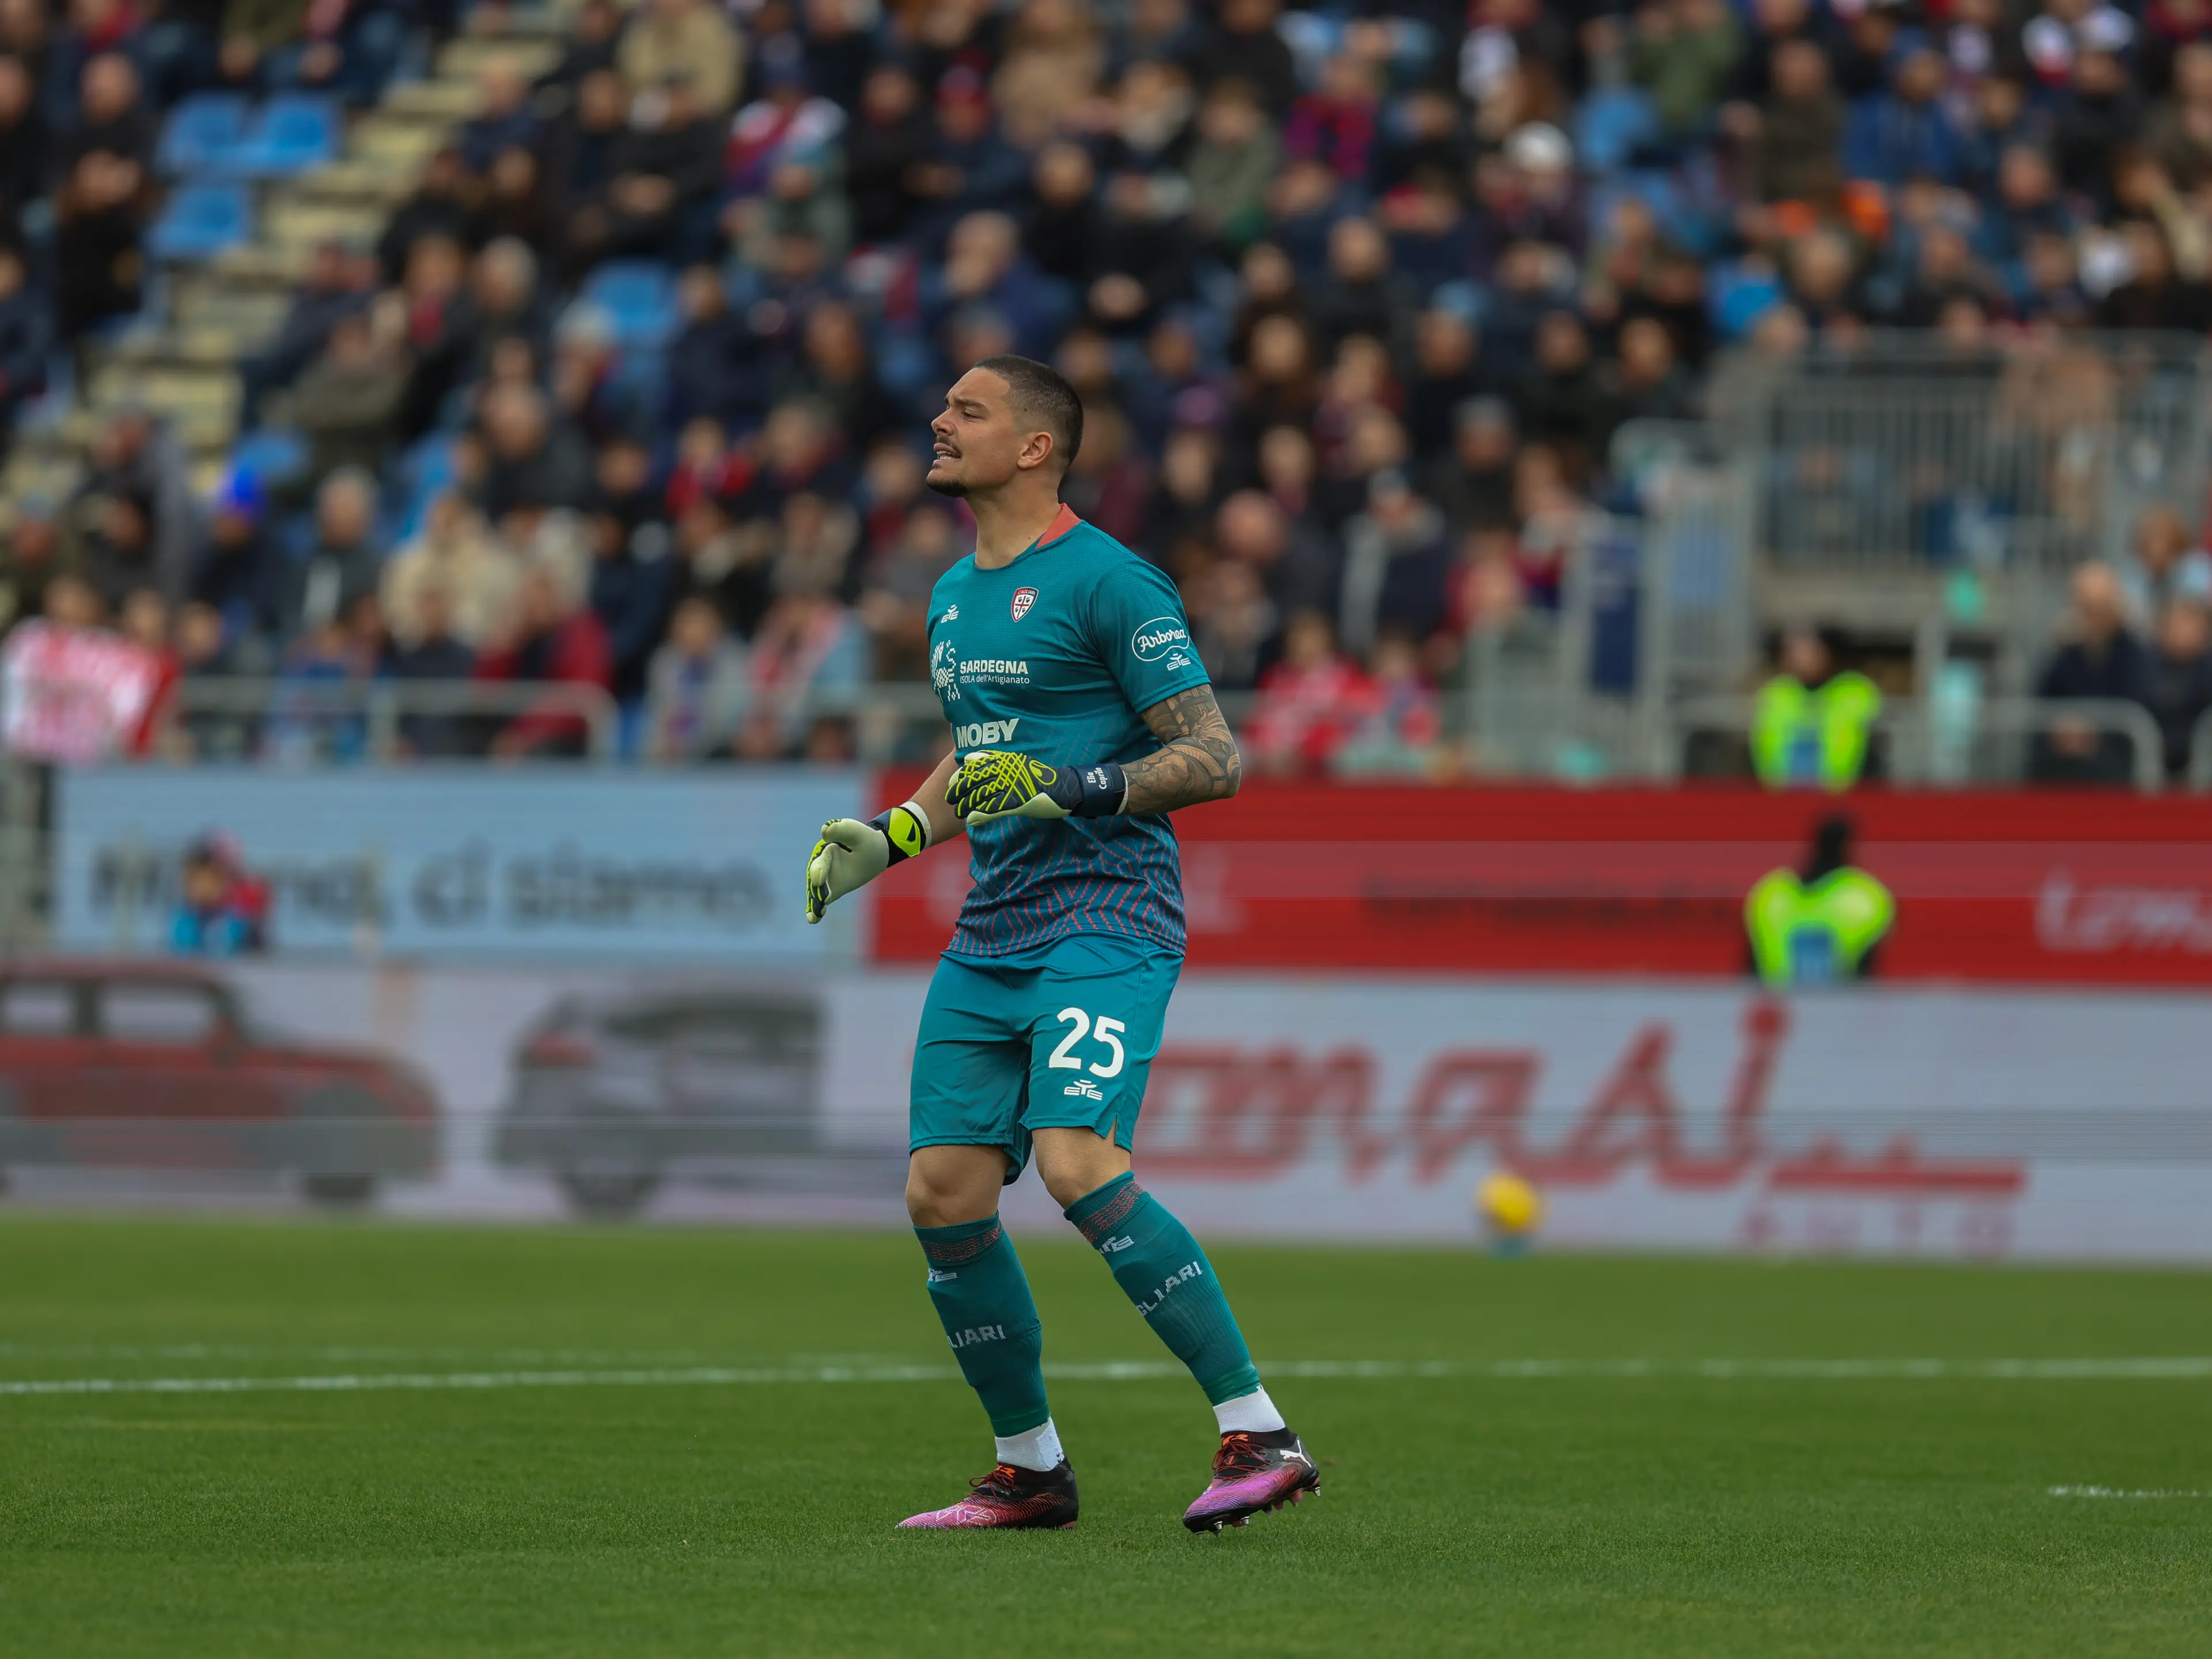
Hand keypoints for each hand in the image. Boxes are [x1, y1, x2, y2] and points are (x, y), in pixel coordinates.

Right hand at [805, 817, 890, 922]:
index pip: (821, 862)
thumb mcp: (859, 833)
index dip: (819, 870)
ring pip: (816, 890)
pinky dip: (817, 909)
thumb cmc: (865, 841)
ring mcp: (827, 878)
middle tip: (819, 900)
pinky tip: (813, 919)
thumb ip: (844, 829)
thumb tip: (825, 831)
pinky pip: (822, 899)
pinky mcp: (832, 888)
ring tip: (813, 916)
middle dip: (815, 890)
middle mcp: (823, 864)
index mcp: (828, 850)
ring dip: (813, 903)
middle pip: (815, 878)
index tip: (819, 881)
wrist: (874, 851)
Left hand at [946, 750, 1079, 824]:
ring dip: (966, 805)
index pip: (974, 766)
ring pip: (980, 795)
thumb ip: (992, 760)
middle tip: (950, 800)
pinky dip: (980, 814)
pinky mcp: (1015, 801)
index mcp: (1003, 760)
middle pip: (973, 781)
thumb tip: (968, 758)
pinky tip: (972, 820)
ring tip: (958, 812)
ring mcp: (1009, 786)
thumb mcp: (1014, 762)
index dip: (959, 776)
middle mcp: (1004, 770)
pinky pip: (992, 808)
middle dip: (959, 791)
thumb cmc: (1037, 777)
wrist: (1061, 788)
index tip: (951, 784)